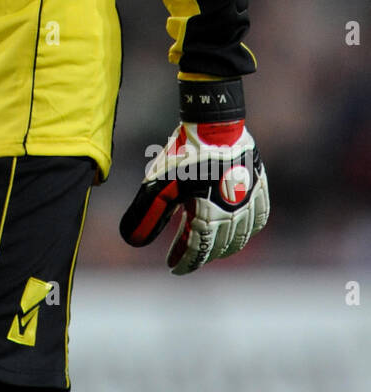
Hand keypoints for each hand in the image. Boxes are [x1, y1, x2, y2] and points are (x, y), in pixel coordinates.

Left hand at [119, 80, 268, 274]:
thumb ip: (147, 213)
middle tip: (185, 255)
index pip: (197, 251)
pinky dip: (249, 228)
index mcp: (209, 216)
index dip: (185, 262)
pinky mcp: (259, 186)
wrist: (213, 124)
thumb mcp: (159, 184)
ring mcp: (250, 200)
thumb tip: (132, 240)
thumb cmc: (184, 154)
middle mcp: (234, 213)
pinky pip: (259, 216)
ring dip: (225, 246)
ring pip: (241, 235)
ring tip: (210, 246)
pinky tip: (240, 229)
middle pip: (219, 246)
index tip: (174, 268)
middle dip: (201, 254)